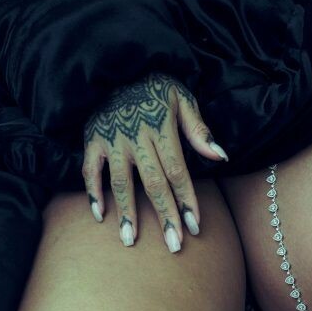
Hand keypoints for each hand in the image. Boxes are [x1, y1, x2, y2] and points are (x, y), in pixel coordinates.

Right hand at [83, 72, 227, 250]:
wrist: (115, 65)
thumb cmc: (155, 87)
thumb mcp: (182, 98)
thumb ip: (199, 130)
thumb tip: (221, 156)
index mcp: (161, 128)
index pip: (177, 171)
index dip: (187, 200)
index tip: (195, 227)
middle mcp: (136, 137)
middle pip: (153, 182)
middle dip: (165, 215)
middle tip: (173, 245)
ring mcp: (112, 141)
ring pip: (120, 182)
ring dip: (126, 212)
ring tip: (131, 240)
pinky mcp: (92, 140)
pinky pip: (90, 171)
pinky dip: (93, 192)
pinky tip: (99, 216)